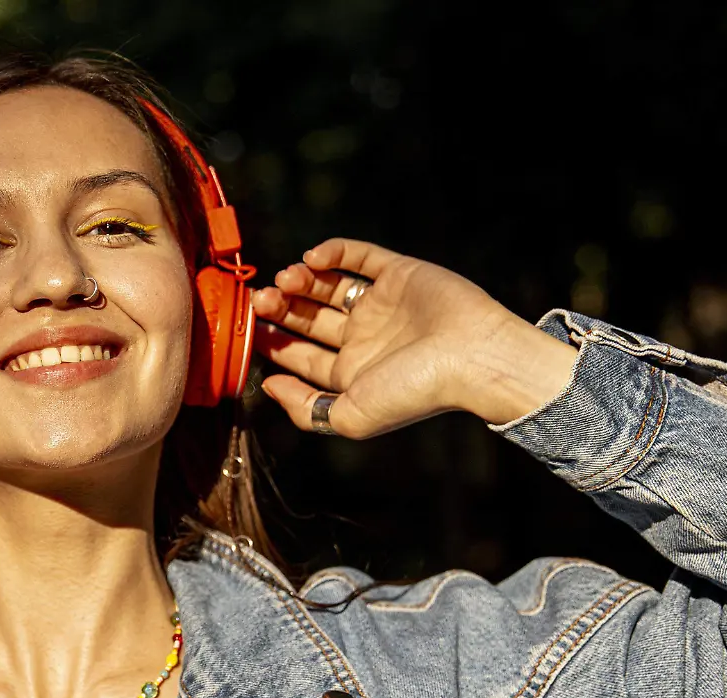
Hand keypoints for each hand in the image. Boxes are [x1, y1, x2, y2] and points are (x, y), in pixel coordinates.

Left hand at [250, 238, 578, 435]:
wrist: (473, 356)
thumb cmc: (415, 392)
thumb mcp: (350, 417)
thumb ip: (305, 409)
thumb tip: (268, 386)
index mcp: (352, 373)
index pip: (301, 356)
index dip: (273, 342)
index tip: (252, 331)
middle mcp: (365, 338)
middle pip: (308, 318)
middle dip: (281, 308)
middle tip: (262, 299)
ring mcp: (382, 304)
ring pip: (328, 285)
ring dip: (302, 279)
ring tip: (286, 279)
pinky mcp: (400, 273)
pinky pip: (359, 256)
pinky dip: (334, 251)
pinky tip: (313, 258)